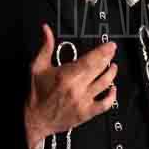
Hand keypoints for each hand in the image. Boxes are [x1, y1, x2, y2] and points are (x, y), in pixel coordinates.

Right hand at [24, 24, 117, 148]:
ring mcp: (83, 101)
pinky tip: (113, 88)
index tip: (110, 46)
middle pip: (99, 70)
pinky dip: (112, 96)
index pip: (90, 60)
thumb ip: (46, 47)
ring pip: (105, 84)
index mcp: (65, 75)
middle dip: (108, 58)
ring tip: (113, 66)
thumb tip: (47, 30)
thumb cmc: (37, 94)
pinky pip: (105, 104)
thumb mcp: (38, 67)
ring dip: (112, 73)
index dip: (103, 52)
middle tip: (112, 52)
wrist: (35, 119)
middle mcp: (76, 88)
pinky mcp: (86, 113)